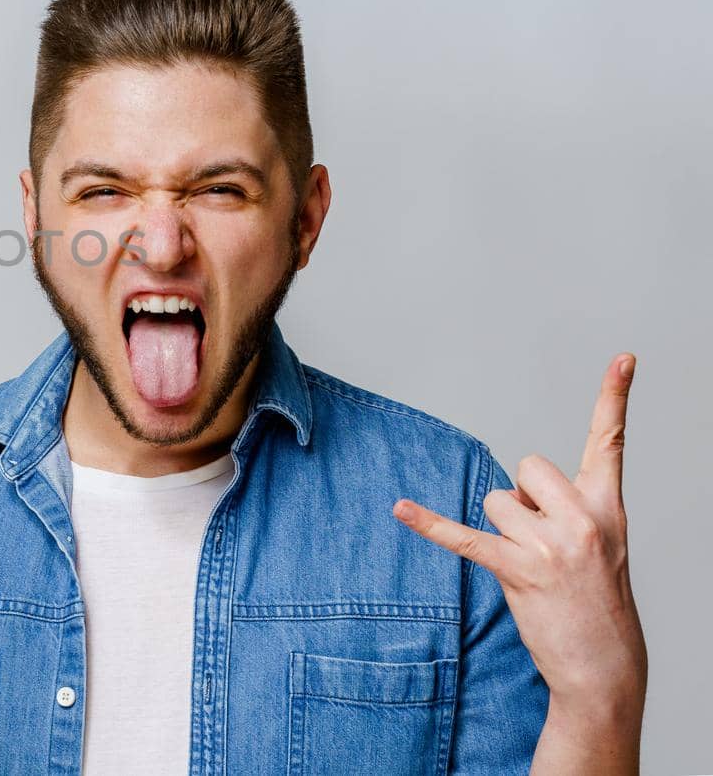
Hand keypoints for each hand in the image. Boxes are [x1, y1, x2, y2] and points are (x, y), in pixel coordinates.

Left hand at [393, 354, 646, 709]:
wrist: (605, 665)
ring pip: (495, 499)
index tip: (623, 356)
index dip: (615, 396)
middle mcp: (583, 517)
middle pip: (525, 465)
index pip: (611, 440)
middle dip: (523, 497)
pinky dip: (429, 524)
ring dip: (502, 530)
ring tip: (532, 566)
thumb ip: (568, 504)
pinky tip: (400, 509)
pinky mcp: (517, 570)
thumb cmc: (597, 600)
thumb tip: (517, 493)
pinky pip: (463, 536)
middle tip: (544, 542)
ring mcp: (551, 545)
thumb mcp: (602, 542)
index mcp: (608, 505)